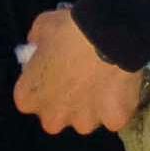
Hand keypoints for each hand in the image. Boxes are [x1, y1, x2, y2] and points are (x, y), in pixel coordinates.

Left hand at [16, 6, 144, 135]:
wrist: (108, 35)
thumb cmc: (68, 32)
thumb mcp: (42, 27)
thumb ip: (37, 41)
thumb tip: (38, 43)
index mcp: (28, 98)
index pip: (30, 98)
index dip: (43, 84)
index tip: (54, 71)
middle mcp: (53, 118)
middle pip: (57, 116)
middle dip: (66, 103)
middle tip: (78, 79)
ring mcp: (84, 122)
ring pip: (87, 119)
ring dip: (93, 106)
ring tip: (104, 81)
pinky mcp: (113, 122)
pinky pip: (115, 116)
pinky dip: (118, 104)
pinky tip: (121, 86)